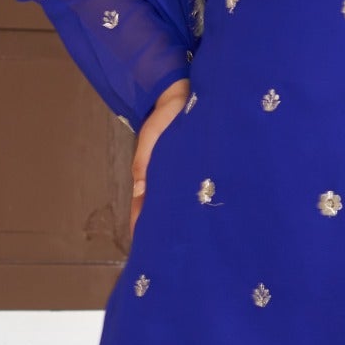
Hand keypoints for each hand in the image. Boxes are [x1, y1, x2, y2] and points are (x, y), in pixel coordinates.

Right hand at [129, 80, 190, 234]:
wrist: (183, 95)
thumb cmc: (163, 117)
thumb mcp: (150, 138)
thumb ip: (143, 162)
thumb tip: (140, 190)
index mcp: (151, 173)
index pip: (142, 205)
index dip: (140, 223)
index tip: (141, 244)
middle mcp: (166, 177)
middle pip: (162, 208)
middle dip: (162, 227)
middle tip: (168, 250)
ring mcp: (181, 173)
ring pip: (178, 201)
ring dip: (179, 217)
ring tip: (187, 240)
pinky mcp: (196, 167)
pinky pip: (193, 188)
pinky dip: (194, 202)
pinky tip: (204, 216)